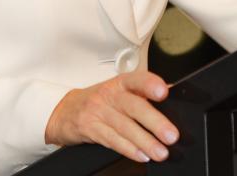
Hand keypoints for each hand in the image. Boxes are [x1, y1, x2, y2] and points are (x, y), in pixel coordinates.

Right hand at [44, 71, 179, 162]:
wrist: (65, 110)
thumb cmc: (99, 100)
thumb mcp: (118, 91)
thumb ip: (141, 93)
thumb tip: (171, 92)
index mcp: (119, 83)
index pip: (136, 79)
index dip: (149, 84)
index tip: (164, 91)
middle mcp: (109, 95)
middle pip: (133, 107)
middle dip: (154, 122)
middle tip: (171, 135)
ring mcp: (98, 112)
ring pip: (124, 127)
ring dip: (145, 141)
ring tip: (161, 152)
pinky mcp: (91, 129)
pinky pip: (112, 140)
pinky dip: (129, 149)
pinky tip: (142, 155)